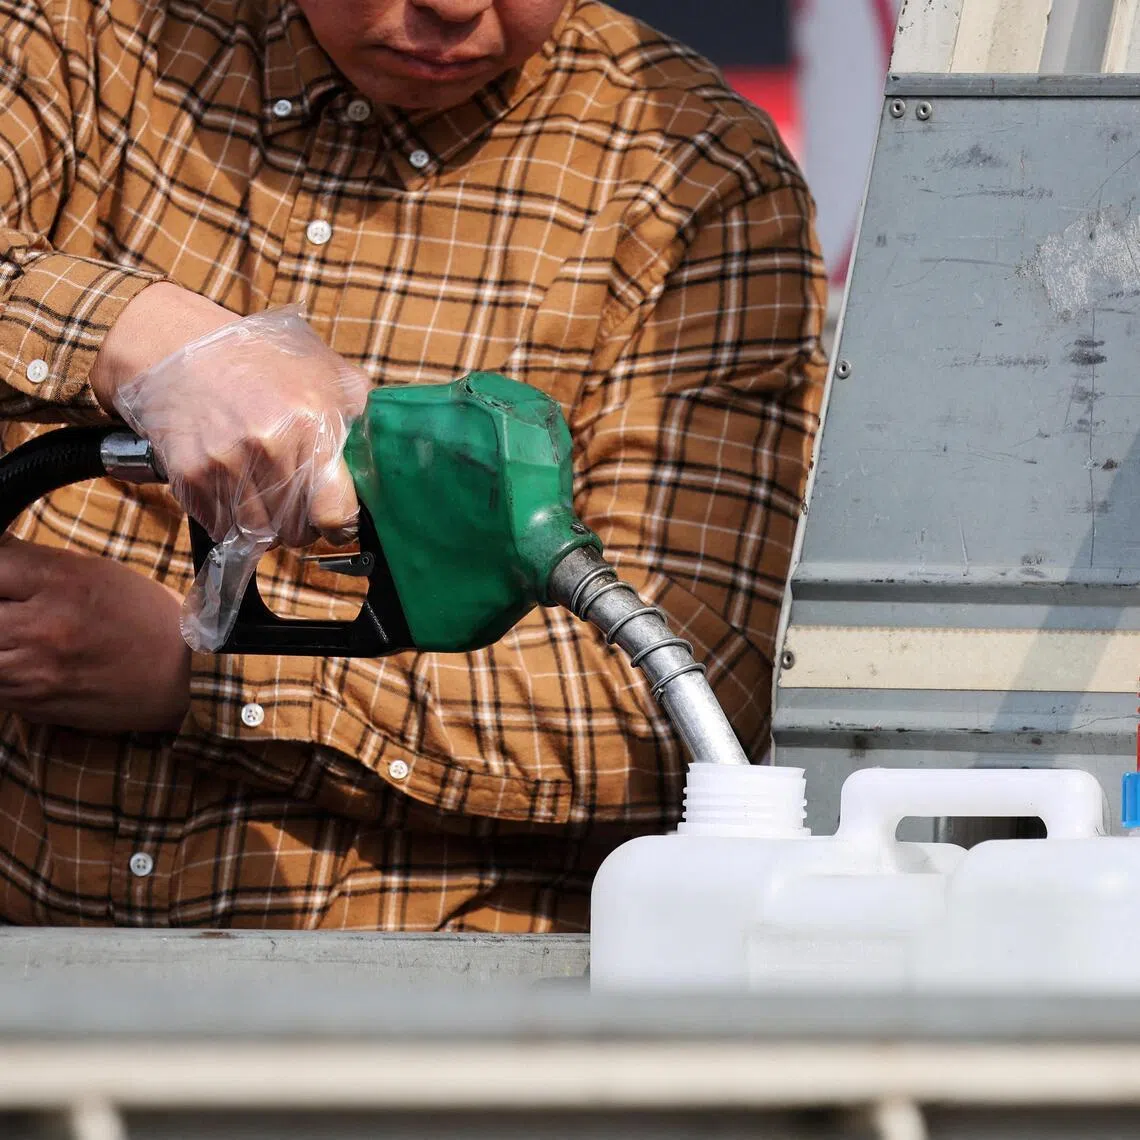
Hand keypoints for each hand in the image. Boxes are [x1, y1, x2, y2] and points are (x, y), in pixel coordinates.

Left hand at [0, 538, 189, 732]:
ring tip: (15, 635)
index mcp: (62, 582)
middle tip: (13, 607)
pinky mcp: (29, 702)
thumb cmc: (143, 617)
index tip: (6, 576)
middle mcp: (41, 626)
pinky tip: (17, 659)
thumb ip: (38, 564)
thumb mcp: (97, 571)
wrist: (180, 676)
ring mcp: (31, 670)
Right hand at [91, 287, 371, 649]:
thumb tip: (393, 451)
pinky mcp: (190, 476)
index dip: (340, 525)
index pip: (335, 513)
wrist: (178, 346)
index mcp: (311, 424)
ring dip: (268, 526)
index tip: (338, 521)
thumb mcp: (326, 371)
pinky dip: (232, 519)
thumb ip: (361, 412)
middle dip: (304, 524)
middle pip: (298, 531)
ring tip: (268, 493)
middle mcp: (268, 447)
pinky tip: (236, 487)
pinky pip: (223, 527)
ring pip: (261, 535)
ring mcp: (225, 464)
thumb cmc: (262, 359)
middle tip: (299, 500)